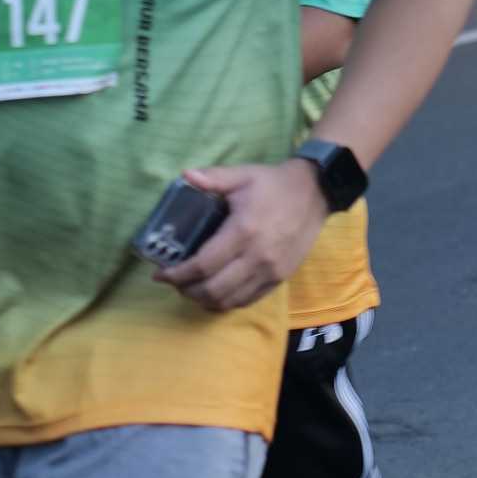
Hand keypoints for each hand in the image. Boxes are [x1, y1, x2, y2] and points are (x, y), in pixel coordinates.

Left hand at [150, 161, 331, 312]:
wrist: (316, 193)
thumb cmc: (274, 184)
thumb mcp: (243, 175)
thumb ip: (213, 177)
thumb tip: (184, 175)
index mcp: (243, 231)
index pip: (203, 264)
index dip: (178, 274)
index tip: (160, 274)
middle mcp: (257, 257)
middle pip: (214, 289)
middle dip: (187, 291)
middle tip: (174, 283)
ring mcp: (270, 271)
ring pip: (230, 300)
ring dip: (205, 300)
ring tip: (191, 289)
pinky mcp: (280, 278)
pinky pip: (248, 300)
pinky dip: (227, 302)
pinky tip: (215, 294)